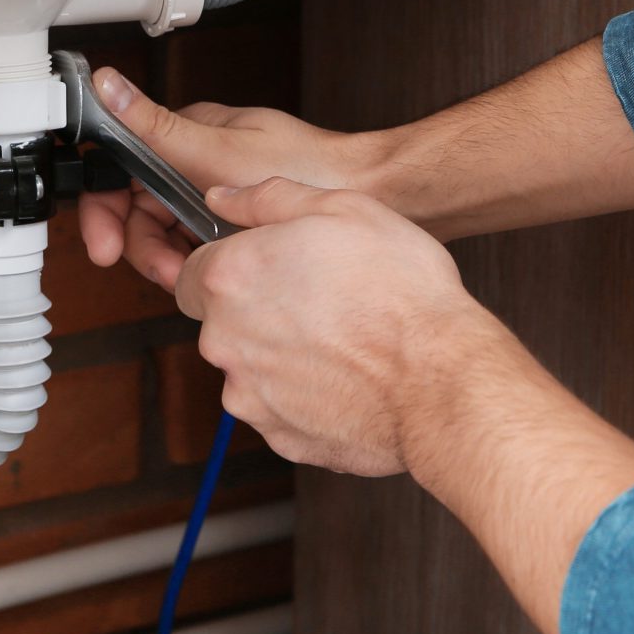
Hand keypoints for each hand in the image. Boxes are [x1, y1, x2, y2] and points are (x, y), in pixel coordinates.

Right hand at [76, 66, 380, 292]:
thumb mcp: (219, 151)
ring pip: (166, 236)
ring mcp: (215, 195)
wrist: (375, 196)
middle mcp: (196, 164)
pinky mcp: (234, 224)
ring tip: (190, 279)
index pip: (120, 170)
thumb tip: (108, 85)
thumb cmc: (308, 166)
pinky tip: (213, 275)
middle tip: (163, 273)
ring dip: (170, 263)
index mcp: (187, 136)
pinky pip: (197, 249)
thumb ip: (156, 127)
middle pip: (140, 212)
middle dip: (143, 248)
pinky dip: (197, 266)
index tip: (105, 247)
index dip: (106, 212)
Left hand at [174, 178, 500, 475]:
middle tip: (319, 301)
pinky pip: (281, 409)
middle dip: (258, 311)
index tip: (268, 268)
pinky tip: (349, 378)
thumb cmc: (401, 294)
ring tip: (343, 342)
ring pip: (250, 368)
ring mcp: (249, 395)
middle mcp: (224, 340)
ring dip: (282, 355)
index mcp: (230, 277)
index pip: (192, 271)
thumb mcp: (344, 209)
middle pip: (221, 322)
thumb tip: (224, 197)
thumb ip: (269, 199)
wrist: (440, 383)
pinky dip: (306, 396)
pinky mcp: (279, 436)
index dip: (231, 266)